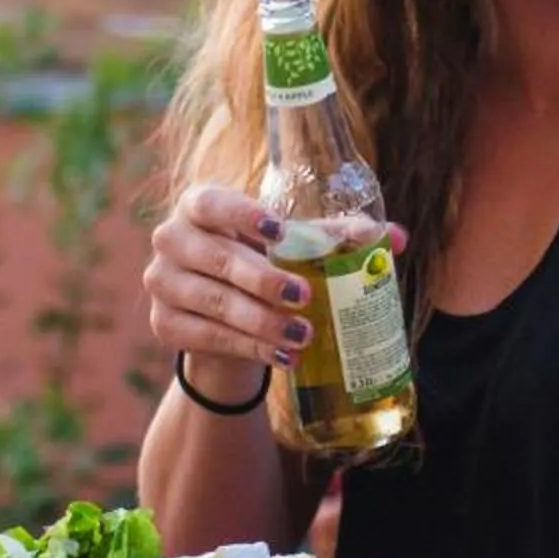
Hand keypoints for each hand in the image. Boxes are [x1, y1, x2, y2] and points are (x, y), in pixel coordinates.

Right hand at [145, 185, 411, 380]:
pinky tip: (281, 356)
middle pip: (216, 257)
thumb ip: (337, 237)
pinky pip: (208, 337)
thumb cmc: (262, 262)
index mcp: (200, 205)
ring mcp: (162, 283)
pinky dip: (248, 347)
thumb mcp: (294, 245)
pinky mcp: (164, 324)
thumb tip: (396, 238)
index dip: (241, 215)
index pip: (211, 202)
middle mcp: (172, 238)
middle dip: (262, 279)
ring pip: (212, 302)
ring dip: (260, 321)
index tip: (279, 230)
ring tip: (303, 336)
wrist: (224, 316)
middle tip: (305, 296)